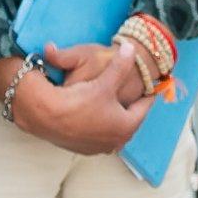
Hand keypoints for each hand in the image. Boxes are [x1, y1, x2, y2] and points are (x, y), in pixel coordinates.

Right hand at [11, 44, 155, 156]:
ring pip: (112, 129)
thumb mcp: (104, 81)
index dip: (147, 94)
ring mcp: (98, 148)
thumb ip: (120, 65)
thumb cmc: (79, 101)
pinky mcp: (82, 149)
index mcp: (126, 127)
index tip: (150, 87)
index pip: (144, 107)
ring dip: (114, 118)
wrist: (46, 117)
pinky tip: (93, 114)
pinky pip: (97, 134)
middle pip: (129, 120)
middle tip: (134, 95)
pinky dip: (99, 124)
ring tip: (114, 104)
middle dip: (131, 107)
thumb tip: (132, 48)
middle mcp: (115, 142)